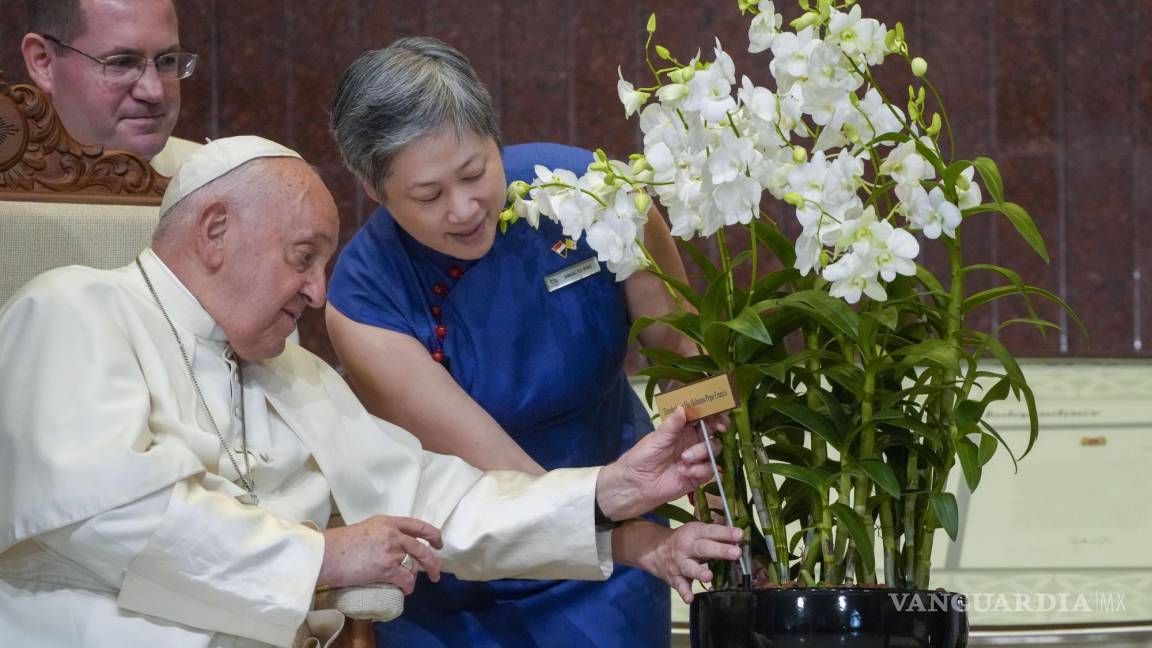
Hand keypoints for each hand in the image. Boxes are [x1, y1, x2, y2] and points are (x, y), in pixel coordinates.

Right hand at [317, 515, 442, 593]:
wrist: (326, 554)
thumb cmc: (339, 543)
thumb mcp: (365, 529)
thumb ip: (382, 534)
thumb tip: (391, 547)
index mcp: (387, 522)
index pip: (417, 525)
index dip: (432, 534)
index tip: (438, 542)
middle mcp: (393, 534)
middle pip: (422, 546)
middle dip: (433, 561)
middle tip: (436, 571)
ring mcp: (391, 551)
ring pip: (415, 564)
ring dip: (418, 575)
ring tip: (417, 582)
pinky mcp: (387, 568)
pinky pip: (406, 579)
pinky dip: (408, 586)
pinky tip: (406, 590)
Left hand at [595, 407, 721, 521]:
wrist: (636, 485)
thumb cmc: (642, 457)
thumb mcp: (656, 439)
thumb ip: (672, 425)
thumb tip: (683, 407)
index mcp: (682, 428)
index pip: (703, 416)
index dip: (714, 413)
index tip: (718, 415)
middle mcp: (692, 441)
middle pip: (714, 431)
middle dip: (719, 429)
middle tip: (719, 429)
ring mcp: (697, 458)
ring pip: (714, 449)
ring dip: (702, 452)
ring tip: (684, 459)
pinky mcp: (698, 475)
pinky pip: (710, 469)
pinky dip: (700, 469)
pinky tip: (685, 472)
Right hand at [611, 520, 743, 603]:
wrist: (656, 550)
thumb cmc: (684, 540)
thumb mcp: (697, 532)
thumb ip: (716, 536)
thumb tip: (740, 538)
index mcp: (694, 532)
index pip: (711, 531)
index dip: (726, 533)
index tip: (740, 535)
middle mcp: (686, 547)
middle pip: (704, 548)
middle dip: (720, 551)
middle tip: (736, 553)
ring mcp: (680, 563)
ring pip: (690, 568)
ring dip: (699, 572)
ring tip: (708, 576)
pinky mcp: (675, 578)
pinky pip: (680, 586)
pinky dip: (685, 592)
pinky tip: (690, 598)